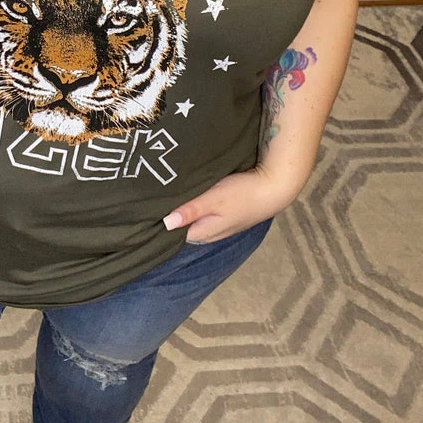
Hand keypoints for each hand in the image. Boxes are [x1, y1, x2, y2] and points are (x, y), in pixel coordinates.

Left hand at [162, 166, 296, 243]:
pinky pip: (206, 214)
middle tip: (155, 197)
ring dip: (186, 209)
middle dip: (172, 215)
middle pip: (184, 227)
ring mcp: (221, 225)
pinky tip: (194, 194)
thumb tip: (166, 224)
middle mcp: (211, 233)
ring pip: (196, 219)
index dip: (162, 222)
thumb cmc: (243, 193)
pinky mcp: (228, 215)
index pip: (175, 234)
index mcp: (204, 232)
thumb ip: (191, 211)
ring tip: (170, 194)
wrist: (274, 189)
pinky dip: (199, 206)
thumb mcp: (214, 199)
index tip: (148, 209)